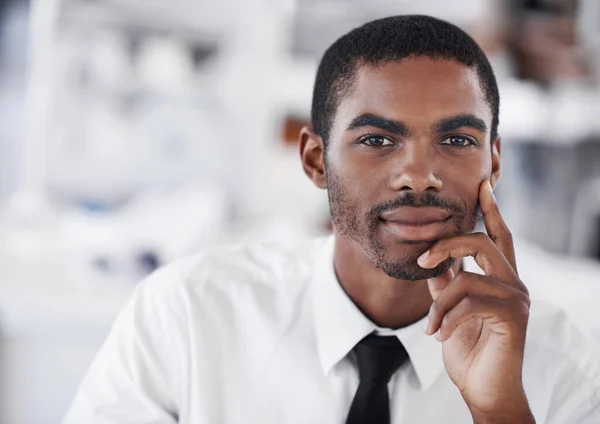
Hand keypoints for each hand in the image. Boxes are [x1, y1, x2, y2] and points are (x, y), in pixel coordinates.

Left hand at [418, 181, 533, 422]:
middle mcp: (513, 282)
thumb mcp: (449, 309)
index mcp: (500, 277)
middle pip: (480, 242)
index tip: (482, 185)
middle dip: (445, 245)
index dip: (491, 209)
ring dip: (439, 304)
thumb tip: (433, 259)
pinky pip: (469, 302)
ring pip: (467, 277)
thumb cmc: (468, 349)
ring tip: (431, 327)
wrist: (482, 389)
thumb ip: (445, 282)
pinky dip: (447, 319)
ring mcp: (517, 298)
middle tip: (422, 260)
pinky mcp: (513, 316)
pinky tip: (441, 337)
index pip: (498, 235)